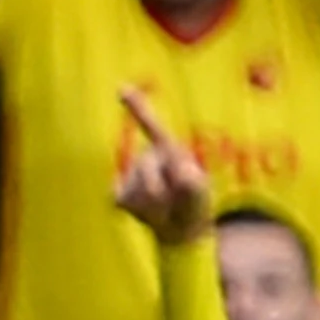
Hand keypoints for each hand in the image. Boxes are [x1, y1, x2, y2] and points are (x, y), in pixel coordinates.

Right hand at [109, 84, 212, 243]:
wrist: (181, 232)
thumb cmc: (194, 206)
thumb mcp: (200, 194)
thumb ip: (192, 184)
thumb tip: (181, 174)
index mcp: (168, 149)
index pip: (151, 126)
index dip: (137, 108)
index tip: (121, 88)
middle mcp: (147, 157)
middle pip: (146, 170)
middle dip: (164, 192)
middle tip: (177, 203)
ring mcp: (131, 175)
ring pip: (136, 189)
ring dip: (155, 207)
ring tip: (166, 210)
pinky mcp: (119, 194)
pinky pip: (122, 199)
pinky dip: (138, 212)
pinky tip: (148, 216)